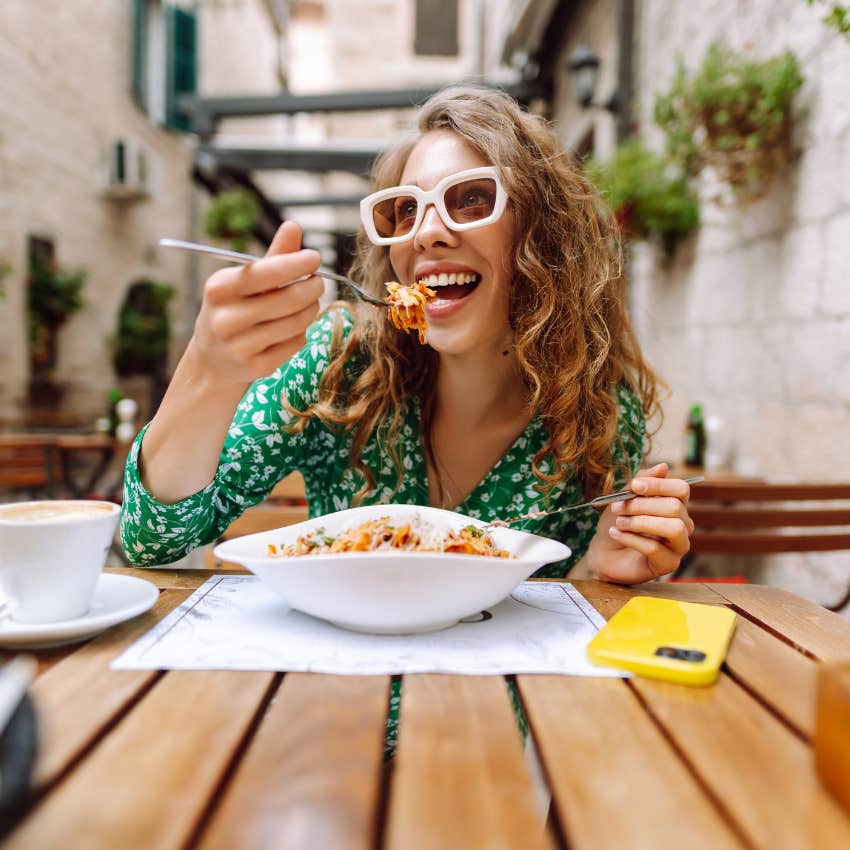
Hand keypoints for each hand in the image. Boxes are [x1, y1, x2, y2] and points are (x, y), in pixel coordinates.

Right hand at [187, 221, 323, 384]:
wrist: (213, 359)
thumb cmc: (234, 309)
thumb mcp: (244, 281)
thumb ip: (273, 256)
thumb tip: (294, 227)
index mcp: (219, 288)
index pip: (268, 272)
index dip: (297, 263)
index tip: (314, 258)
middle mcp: (226, 318)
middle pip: (289, 299)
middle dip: (312, 288)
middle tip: (319, 283)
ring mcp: (240, 346)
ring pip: (297, 323)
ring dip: (311, 309)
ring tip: (310, 303)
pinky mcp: (256, 367)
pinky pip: (295, 343)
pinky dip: (302, 333)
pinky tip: (294, 328)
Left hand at [583, 463, 694, 584]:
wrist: (603, 552)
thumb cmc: (617, 522)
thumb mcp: (624, 498)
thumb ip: (641, 482)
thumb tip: (663, 466)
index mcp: (674, 505)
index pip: (681, 489)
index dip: (659, 485)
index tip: (635, 486)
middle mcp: (683, 524)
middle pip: (674, 507)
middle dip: (641, 505)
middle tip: (617, 508)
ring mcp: (679, 546)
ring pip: (674, 528)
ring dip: (641, 522)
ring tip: (619, 522)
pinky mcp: (669, 564)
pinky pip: (656, 548)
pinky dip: (631, 539)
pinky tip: (616, 534)